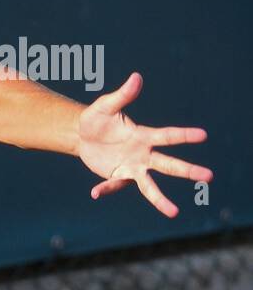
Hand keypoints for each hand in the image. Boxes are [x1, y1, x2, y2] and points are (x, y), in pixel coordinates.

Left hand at [76, 72, 212, 217]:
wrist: (81, 136)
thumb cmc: (97, 118)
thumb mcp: (105, 106)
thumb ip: (122, 95)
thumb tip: (136, 77)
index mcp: (144, 135)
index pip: (167, 136)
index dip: (184, 135)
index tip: (203, 135)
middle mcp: (143, 154)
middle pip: (168, 164)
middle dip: (187, 170)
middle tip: (209, 176)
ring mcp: (131, 168)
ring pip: (149, 186)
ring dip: (160, 199)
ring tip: (173, 212)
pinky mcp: (117, 176)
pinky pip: (114, 185)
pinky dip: (106, 189)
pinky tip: (94, 192)